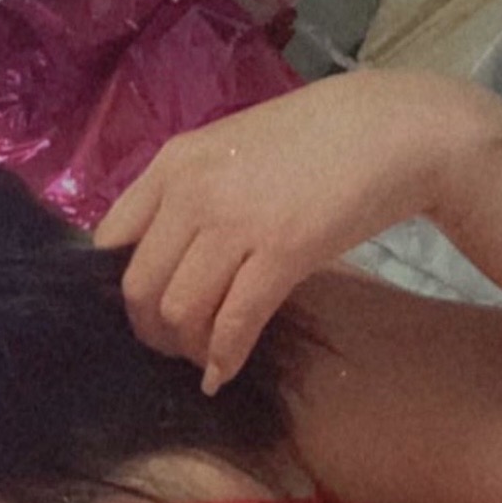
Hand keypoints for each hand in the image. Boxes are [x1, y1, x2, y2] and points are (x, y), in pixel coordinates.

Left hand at [91, 68, 489, 393]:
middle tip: (175, 346)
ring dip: (187, 348)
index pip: (109, 242)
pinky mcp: (282, 251)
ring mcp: (235, 221)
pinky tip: (223, 374)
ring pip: (180, 312)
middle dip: (151, 331)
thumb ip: (186, 194)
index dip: (118, 289)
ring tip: (205, 356)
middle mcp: (193, 191)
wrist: (392, 128)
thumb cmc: (313, 141)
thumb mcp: (229, 151)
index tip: (143, 309)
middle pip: (139, 288)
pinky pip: (232, 323)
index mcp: (173, 162)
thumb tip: (155, 259)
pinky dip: (223, 358)